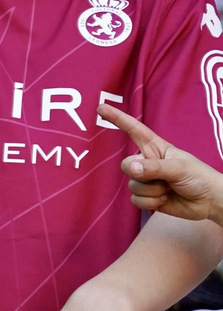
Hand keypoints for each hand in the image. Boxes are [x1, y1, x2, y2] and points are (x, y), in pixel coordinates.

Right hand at [101, 101, 222, 224]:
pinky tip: (164, 200)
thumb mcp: (179, 167)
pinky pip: (135, 199)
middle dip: (142, 174)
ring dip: (151, 191)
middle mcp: (148, 163)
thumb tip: (131, 169)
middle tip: (162, 179)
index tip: (101, 108)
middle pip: (126, 165)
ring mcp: (146, 180)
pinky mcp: (146, 197)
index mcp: (156, 148)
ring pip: (132, 184)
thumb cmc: (200, 178)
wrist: (210, 202)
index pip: (133, 130)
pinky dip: (150, 202)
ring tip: (169, 190)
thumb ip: (154, 168)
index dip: (117, 118)